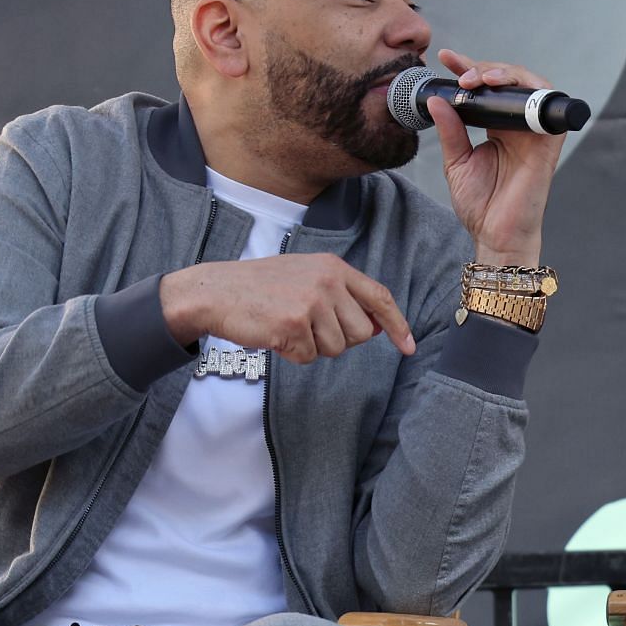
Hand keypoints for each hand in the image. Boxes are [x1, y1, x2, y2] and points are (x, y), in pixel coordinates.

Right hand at [159, 253, 414, 364]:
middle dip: (339, 340)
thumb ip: (341, 296)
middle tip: (309, 327)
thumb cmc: (262, 288)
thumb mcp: (306, 277)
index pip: (379, 297)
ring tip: (289, 327)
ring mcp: (311, 303)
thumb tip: (376, 328)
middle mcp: (327, 282)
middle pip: (360, 333)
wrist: (216, 292)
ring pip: (336, 349)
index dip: (398, 325)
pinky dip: (293, 354)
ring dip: (314, 348)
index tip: (409, 347)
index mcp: (333, 267)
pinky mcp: (293, 325)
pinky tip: (276, 335)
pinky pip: (309, 357)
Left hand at [426, 46, 566, 266]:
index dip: (469, 68)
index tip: (446, 59)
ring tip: (479, 78)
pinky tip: (501, 86)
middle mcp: (518, 125)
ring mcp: (534, 131)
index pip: (486, 89)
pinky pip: (547, 105)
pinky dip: (527, 89)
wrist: (495, 234)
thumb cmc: (481, 205)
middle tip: (461, 74)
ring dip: (505, 73)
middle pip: (508, 80)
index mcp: (498, 127)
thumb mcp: (456, 161)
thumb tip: (436, 98)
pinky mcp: (548, 141)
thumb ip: (450, 129)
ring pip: (529, 85)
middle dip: (484, 68)